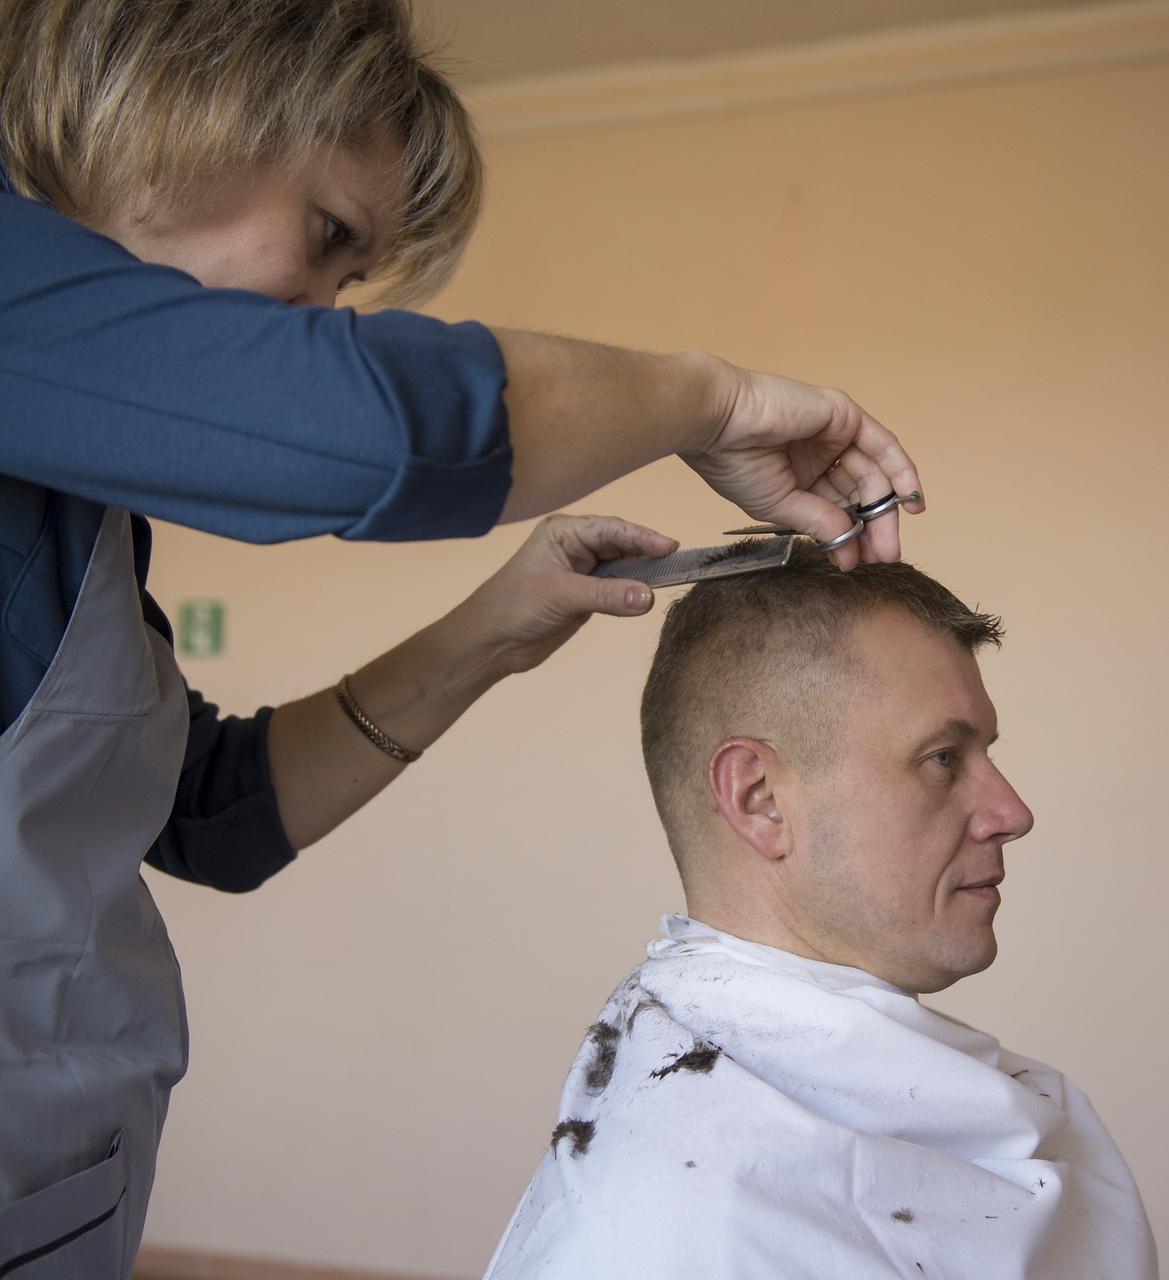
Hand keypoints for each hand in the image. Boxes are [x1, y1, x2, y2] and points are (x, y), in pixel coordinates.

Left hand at [459, 514, 677, 675]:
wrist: (491, 642)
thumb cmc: (513, 607)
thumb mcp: (562, 596)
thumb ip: (606, 595)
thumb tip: (648, 596)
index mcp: (563, 532)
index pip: (612, 528)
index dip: (643, 537)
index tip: (670, 546)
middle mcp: (574, 546)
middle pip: (622, 543)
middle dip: (648, 552)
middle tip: (680, 561)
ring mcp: (581, 570)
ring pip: (623, 566)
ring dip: (644, 572)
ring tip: (672, 576)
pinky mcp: (586, 595)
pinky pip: (618, 588)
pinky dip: (634, 591)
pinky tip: (650, 595)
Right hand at [682, 362, 924, 569]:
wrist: (719, 422)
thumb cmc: (733, 460)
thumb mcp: (780, 504)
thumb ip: (818, 522)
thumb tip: (847, 549)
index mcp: (799, 474)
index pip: (835, 507)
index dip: (848, 536)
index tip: (853, 563)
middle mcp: (819, 454)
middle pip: (859, 493)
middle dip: (873, 526)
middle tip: (883, 556)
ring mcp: (834, 433)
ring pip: (872, 475)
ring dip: (885, 510)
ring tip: (887, 544)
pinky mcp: (844, 415)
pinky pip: (882, 445)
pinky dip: (901, 472)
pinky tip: (911, 501)